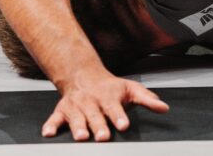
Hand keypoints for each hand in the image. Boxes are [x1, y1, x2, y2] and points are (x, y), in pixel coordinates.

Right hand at [43, 72, 168, 141]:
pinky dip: (51, 125)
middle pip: (95, 115)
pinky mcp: (62, 110)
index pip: (114, 106)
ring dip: (77, 127)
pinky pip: (55, 117)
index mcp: (107, 96)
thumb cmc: (110, 87)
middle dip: (98, 125)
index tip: (123, 124)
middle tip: (103, 136)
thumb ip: (147, 99)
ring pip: (76, 117)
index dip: (119, 116)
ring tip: (81, 137)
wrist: (83, 75)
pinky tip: (48, 133)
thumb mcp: (130, 88)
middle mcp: (90, 101)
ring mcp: (76, 106)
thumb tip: (164, 108)